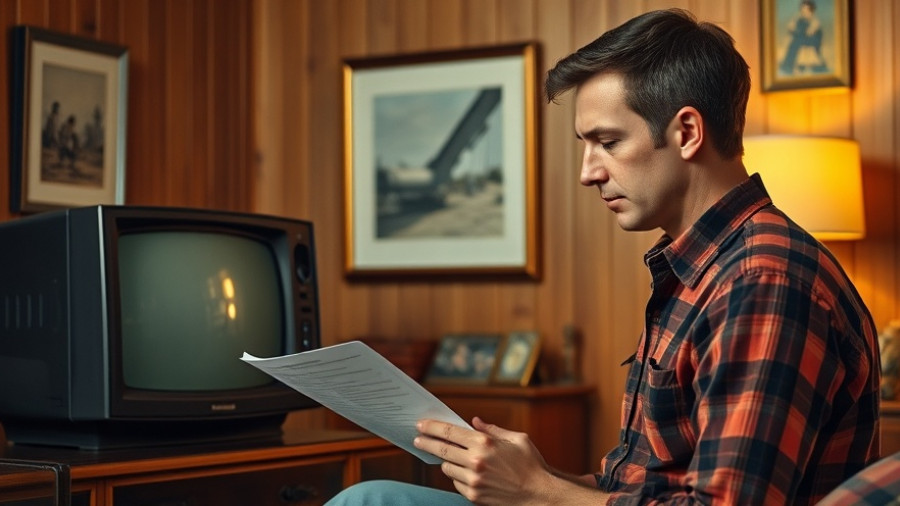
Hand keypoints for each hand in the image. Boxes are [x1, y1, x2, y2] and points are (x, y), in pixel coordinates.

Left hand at [414, 416, 557, 504]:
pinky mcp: (473, 495)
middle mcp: (476, 461)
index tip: (421, 425)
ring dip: (447, 461)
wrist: (539, 495)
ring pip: (446, 467)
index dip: (432, 427)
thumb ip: (492, 429)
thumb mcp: (517, 439)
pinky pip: (456, 482)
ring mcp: (473, 480)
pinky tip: (468, 473)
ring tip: (454, 458)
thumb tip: (474, 422)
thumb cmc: (531, 465)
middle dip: (426, 442)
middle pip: (441, 449)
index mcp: (485, 443)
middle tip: (417, 439)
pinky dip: (458, 476)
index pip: (450, 432)